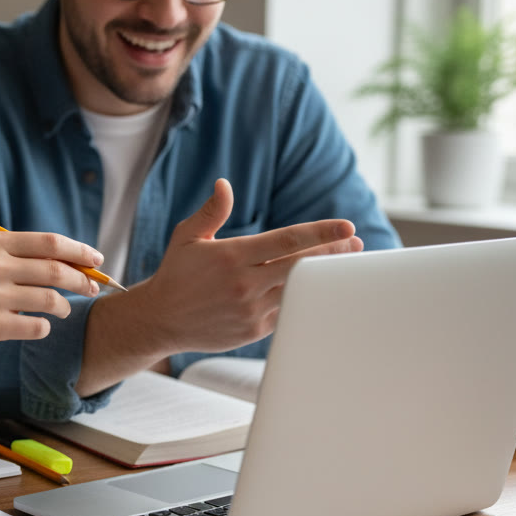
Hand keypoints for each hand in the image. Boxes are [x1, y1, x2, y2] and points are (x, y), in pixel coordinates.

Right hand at [0, 231, 102, 351]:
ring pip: (51, 301)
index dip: (80, 251)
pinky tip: (40, 326)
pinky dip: (45, 327)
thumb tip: (69, 261)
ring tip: (62, 310)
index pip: (51, 243)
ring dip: (64, 307)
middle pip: (57, 271)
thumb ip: (18, 255)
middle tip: (92, 287)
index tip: (96, 260)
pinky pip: (37, 327)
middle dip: (82, 280)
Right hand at [140, 178, 362, 353]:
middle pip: (301, 265)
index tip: (346, 226)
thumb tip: (224, 185)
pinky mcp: (254, 331)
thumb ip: (212, 212)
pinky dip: (303, 299)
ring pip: (299, 290)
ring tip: (345, 265)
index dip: (321, 232)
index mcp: (231, 256)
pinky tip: (318, 289)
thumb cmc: (176, 273)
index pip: (286, 240)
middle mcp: (244, 283)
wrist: (160, 319)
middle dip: (333, 253)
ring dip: (324, 277)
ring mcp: (251, 310)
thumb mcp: (187, 236)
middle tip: (355, 243)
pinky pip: (287, 312)